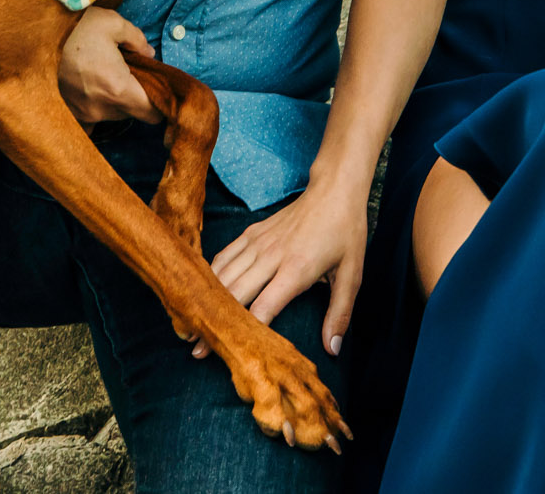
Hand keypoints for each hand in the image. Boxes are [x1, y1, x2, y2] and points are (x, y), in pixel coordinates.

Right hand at [58, 8, 161, 125]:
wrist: (31, 34)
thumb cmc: (76, 27)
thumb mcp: (114, 23)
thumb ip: (137, 40)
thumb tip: (149, 53)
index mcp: (118, 90)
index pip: (152, 115)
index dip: (159, 103)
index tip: (155, 88)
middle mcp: (100, 109)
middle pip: (131, 114)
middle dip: (135, 97)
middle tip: (127, 72)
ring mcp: (81, 114)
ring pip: (110, 115)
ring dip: (112, 100)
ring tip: (103, 74)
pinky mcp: (66, 112)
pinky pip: (88, 119)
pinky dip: (92, 107)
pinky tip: (88, 88)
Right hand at [201, 181, 367, 360]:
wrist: (333, 190)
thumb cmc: (345, 233)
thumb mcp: (352, 274)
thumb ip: (340, 313)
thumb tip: (333, 349)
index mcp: (296, 269)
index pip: (263, 308)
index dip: (248, 333)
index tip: (235, 354)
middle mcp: (271, 256)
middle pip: (234, 295)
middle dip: (217, 324)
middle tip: (199, 351)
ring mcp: (257, 242)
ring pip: (222, 275)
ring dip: (206, 300)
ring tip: (192, 325)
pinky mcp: (251, 232)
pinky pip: (223, 256)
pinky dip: (209, 275)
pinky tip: (202, 292)